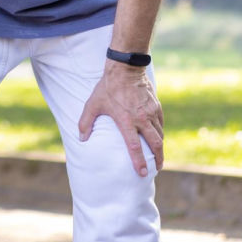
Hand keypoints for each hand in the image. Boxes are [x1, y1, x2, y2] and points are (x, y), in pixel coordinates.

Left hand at [78, 62, 163, 176]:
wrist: (125, 69)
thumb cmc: (107, 87)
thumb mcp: (93, 104)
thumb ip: (86, 122)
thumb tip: (81, 138)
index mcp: (126, 120)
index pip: (134, 146)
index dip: (139, 162)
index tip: (143, 173)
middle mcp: (142, 118)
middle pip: (155, 144)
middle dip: (157, 159)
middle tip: (156, 168)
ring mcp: (151, 112)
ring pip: (160, 135)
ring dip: (159, 147)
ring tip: (157, 155)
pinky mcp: (157, 106)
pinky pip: (161, 124)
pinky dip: (160, 133)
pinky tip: (157, 136)